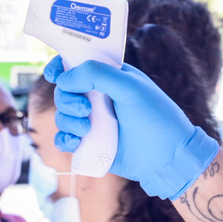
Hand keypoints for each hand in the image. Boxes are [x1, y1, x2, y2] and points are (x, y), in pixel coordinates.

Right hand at [45, 57, 218, 199]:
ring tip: (88, 129)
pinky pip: (65, 139)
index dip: (60, 66)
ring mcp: (93, 121)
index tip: (55, 75)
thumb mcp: (130, 87)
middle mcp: (98, 97)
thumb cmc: (156, 117)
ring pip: (62, 116)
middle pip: (64, 91)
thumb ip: (97, 74)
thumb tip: (64, 78)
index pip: (76, 65)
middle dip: (67, 99)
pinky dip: (64, 140)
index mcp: (109, 78)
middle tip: (85, 109)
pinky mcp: (91, 144)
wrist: (167, 156)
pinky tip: (76, 142)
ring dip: (68, 121)